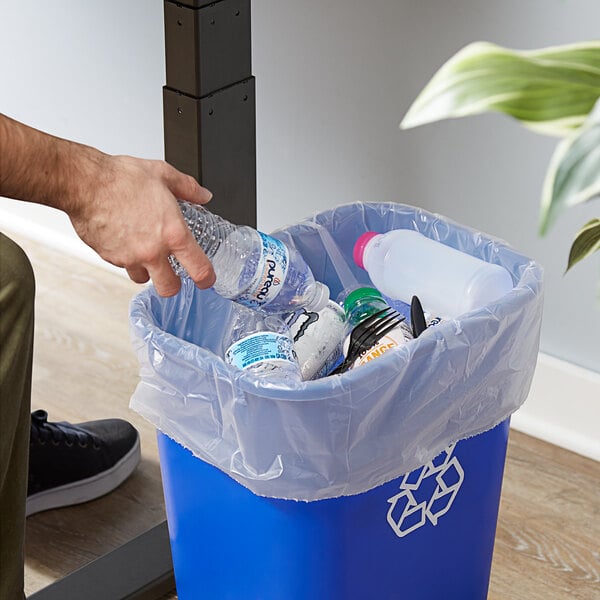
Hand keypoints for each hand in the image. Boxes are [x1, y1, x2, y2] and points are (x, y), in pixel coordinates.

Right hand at [69, 155, 215, 296]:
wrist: (85, 183)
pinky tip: (126, 241)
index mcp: (173, 233)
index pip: (199, 269)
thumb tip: (203, 196)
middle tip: (174, 274)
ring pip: (143, 279)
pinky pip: (123, 266)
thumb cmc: (121, 178)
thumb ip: (188, 188)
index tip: (206, 279)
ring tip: (146, 253)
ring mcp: (130, 257)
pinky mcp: (110, 257)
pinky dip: (127, 259)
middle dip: (174, 284)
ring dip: (147, 271)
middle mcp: (153, 251)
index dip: (206, 279)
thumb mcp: (164, 175)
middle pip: (170, 289)